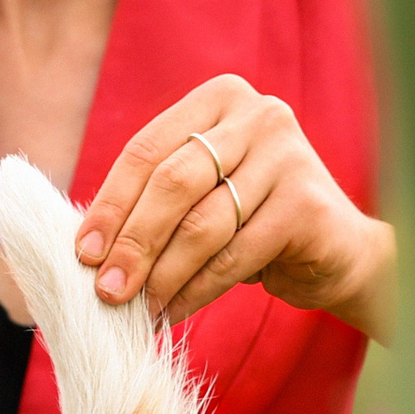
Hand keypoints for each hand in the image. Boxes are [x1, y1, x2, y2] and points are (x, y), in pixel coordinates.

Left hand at [75, 75, 394, 342]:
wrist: (331, 251)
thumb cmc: (248, 222)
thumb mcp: (198, 198)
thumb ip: (151, 203)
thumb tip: (84, 250)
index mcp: (218, 99)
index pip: (147, 150)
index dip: (109, 205)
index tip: (82, 255)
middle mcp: (258, 115)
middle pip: (172, 183)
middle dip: (132, 243)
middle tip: (106, 292)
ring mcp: (288, 154)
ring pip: (202, 224)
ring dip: (160, 276)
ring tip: (135, 311)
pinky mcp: (306, 203)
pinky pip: (232, 257)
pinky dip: (194, 292)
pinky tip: (171, 314)